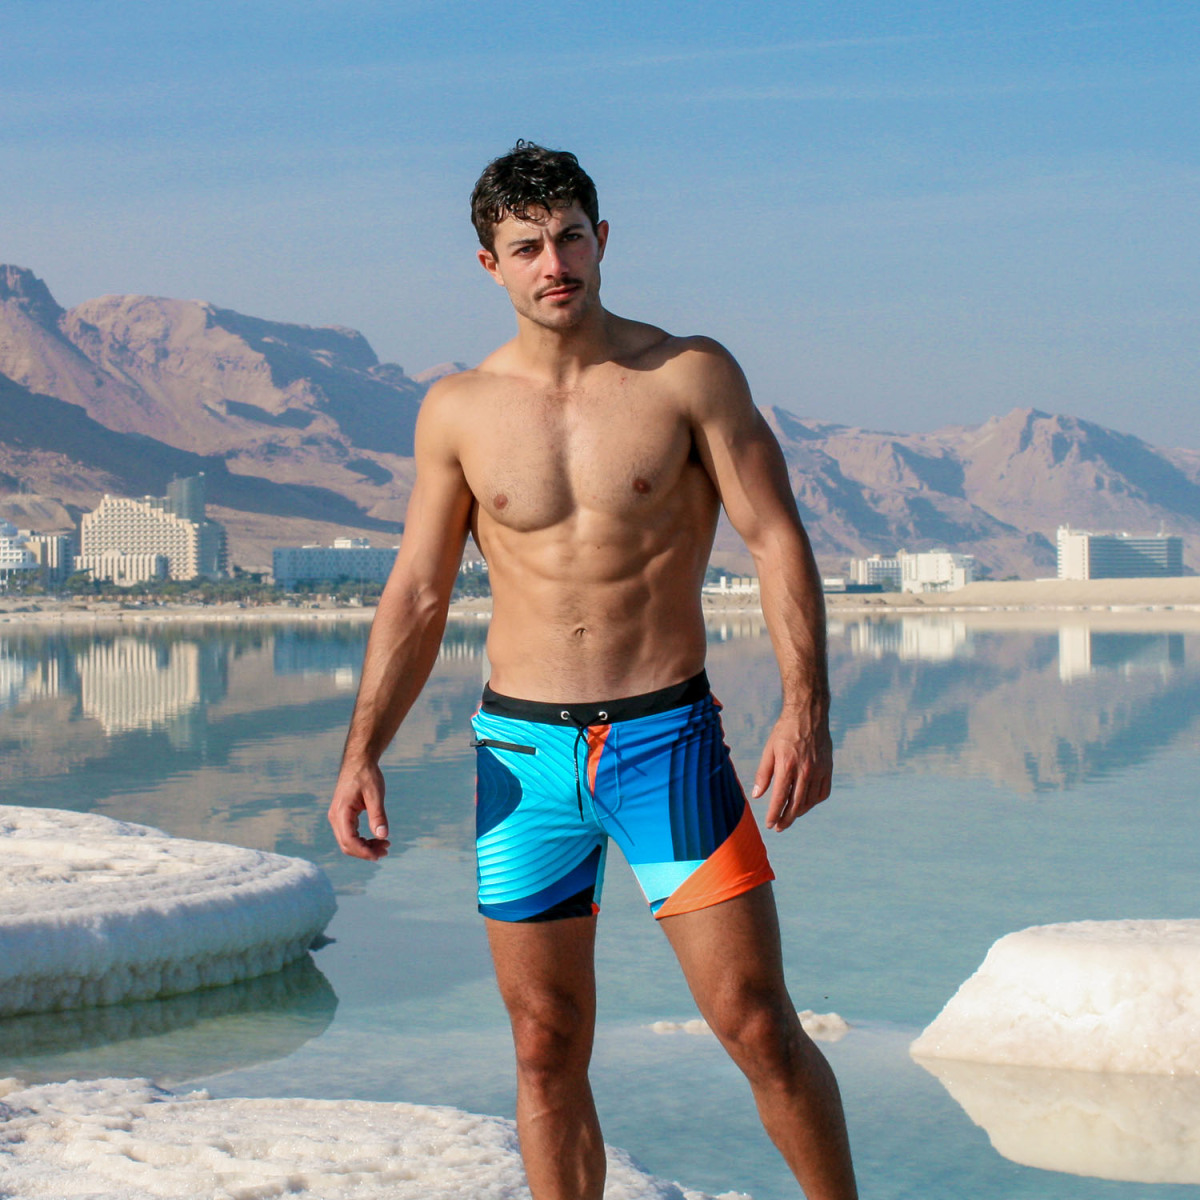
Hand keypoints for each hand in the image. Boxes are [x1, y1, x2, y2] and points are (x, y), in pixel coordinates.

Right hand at [328, 758, 391, 859]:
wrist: (359, 761)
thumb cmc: (366, 775)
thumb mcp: (375, 794)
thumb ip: (378, 815)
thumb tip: (383, 836)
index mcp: (341, 812)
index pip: (349, 840)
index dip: (363, 851)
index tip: (379, 855)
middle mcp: (335, 817)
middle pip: (347, 845)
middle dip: (365, 851)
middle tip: (386, 850)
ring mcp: (338, 817)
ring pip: (348, 841)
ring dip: (365, 847)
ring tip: (385, 846)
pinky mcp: (343, 816)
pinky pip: (350, 834)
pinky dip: (363, 840)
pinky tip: (377, 838)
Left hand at [750, 705, 832, 830]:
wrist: (808, 715)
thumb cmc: (785, 732)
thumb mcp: (769, 750)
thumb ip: (763, 774)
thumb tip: (757, 795)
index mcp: (787, 765)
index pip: (780, 797)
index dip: (774, 814)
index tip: (769, 824)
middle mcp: (805, 770)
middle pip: (796, 804)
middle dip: (786, 819)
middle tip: (778, 828)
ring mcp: (819, 770)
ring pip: (810, 801)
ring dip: (799, 812)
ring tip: (789, 817)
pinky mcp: (828, 768)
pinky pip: (823, 793)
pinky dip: (814, 802)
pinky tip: (806, 804)